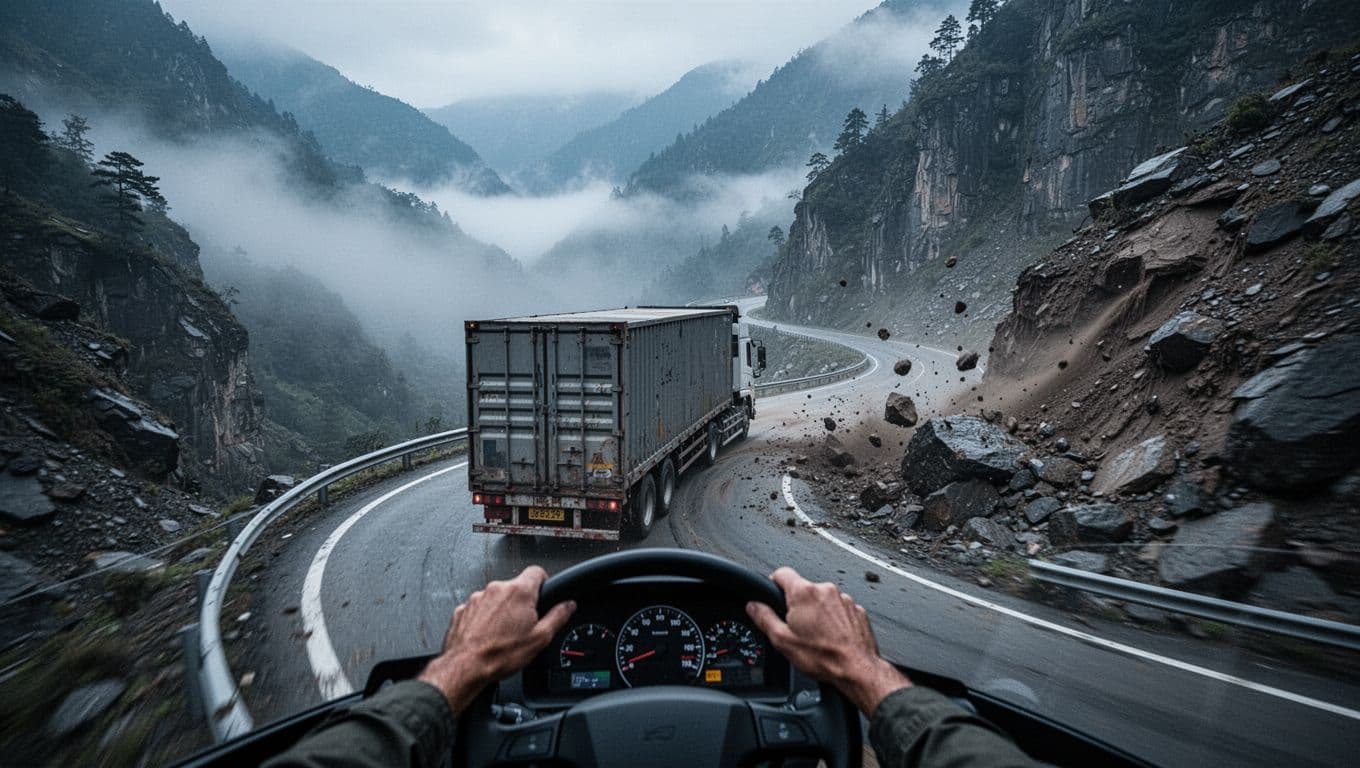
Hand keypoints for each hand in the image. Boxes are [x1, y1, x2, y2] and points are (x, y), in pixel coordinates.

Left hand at [418, 565, 575, 713]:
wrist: (466, 667)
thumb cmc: (500, 654)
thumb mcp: (540, 639)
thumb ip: (557, 617)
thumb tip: (568, 606)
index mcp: (519, 592)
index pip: (537, 571)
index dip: (543, 583)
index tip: (543, 595)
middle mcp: (496, 589)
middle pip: (516, 587)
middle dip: (522, 603)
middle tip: (523, 625)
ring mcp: (477, 598)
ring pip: (497, 598)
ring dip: (502, 611)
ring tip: (502, 635)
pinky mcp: (463, 609)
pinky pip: (479, 608)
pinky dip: (484, 619)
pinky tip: (487, 636)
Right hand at [746, 567, 909, 715]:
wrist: (857, 669)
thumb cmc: (823, 656)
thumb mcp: (783, 640)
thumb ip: (764, 618)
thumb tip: (753, 606)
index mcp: (803, 593)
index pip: (781, 573)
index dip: (773, 583)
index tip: (773, 594)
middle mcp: (825, 590)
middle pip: (803, 589)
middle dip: (797, 605)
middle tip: (796, 627)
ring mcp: (844, 599)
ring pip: (822, 600)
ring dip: (817, 612)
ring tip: (817, 636)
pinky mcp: (856, 610)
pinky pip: (839, 609)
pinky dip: (834, 619)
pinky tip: (832, 637)